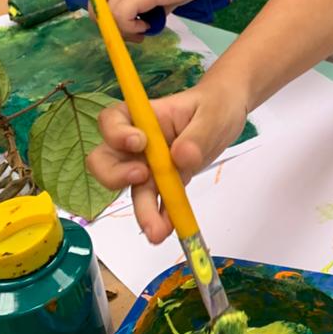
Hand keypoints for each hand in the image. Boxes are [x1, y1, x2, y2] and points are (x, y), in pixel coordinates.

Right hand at [89, 81, 248, 242]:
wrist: (226, 115)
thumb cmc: (215, 105)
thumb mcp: (212, 114)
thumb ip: (198, 134)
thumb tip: (182, 158)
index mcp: (146, 116)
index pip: (112, 119)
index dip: (115, 133)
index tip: (138, 142)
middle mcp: (140, 142)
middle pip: (106, 158)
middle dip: (114, 175)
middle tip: (141, 177)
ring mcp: (149, 164)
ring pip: (130, 188)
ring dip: (140, 210)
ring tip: (156, 229)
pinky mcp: (164, 182)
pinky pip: (155, 202)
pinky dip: (160, 217)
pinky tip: (168, 228)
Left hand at [99, 0, 217, 36]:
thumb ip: (153, 7)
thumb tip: (151, 23)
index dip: (105, 12)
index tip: (126, 25)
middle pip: (92, 3)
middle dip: (107, 23)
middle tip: (130, 32)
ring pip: (103, 11)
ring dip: (120, 29)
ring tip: (141, 31)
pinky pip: (119, 15)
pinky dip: (131, 27)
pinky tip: (148, 26)